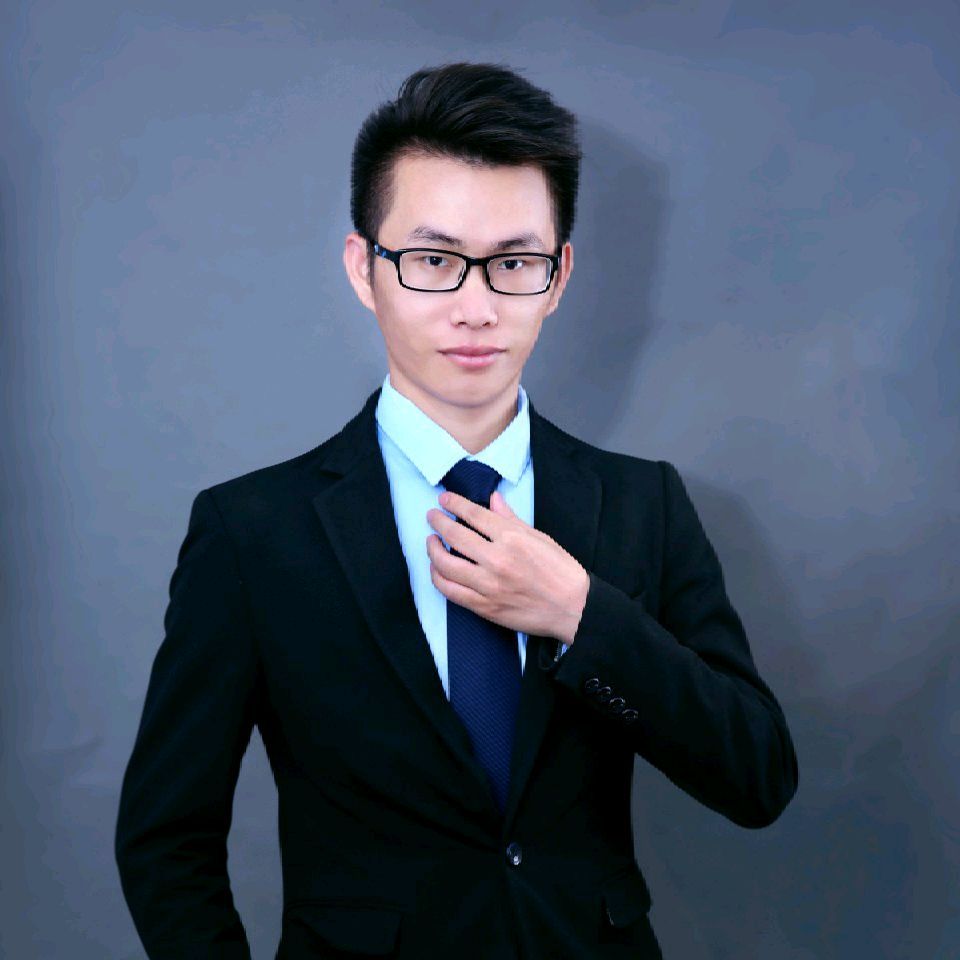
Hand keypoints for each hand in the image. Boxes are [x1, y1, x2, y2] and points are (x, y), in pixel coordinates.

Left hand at [426, 490, 589, 645]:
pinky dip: (438, 577)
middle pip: (454, 535)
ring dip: (433, 549)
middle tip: (432, 516)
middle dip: (438, 522)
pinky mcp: (484, 606)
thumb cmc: (561, 571)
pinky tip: (437, 569)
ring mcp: (488, 585)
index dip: (454, 504)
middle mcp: (497, 560)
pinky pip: (450, 591)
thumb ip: (511, 519)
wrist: (573, 608)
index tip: (444, 499)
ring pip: (445, 564)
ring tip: (431, 541)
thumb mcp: (539, 537)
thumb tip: (493, 499)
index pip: (474, 515)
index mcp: (512, 538)